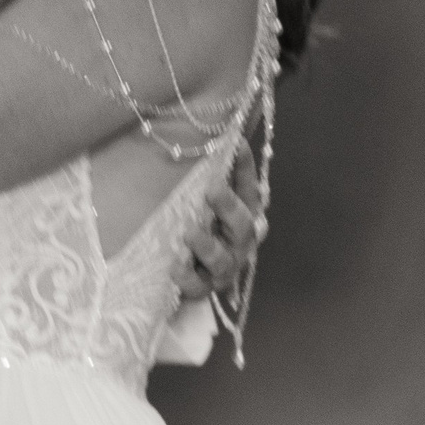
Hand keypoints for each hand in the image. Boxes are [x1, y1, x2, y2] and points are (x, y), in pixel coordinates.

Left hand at [173, 138, 266, 306]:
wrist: (193, 271)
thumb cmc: (204, 224)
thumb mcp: (208, 197)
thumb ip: (218, 172)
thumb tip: (226, 137)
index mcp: (245, 215)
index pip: (250, 189)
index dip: (244, 169)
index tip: (236, 145)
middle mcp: (240, 242)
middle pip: (242, 225)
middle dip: (228, 206)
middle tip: (213, 188)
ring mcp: (224, 267)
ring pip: (221, 259)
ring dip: (207, 245)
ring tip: (190, 233)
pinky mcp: (204, 288)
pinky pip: (197, 286)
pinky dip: (187, 277)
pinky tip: (174, 267)